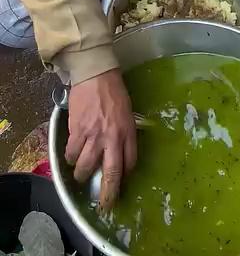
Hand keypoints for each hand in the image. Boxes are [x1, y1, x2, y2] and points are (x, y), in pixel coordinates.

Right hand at [65, 69, 136, 210]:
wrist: (96, 74)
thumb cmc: (114, 91)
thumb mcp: (128, 113)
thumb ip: (125, 132)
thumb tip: (120, 150)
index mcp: (128, 132)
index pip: (130, 164)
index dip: (124, 178)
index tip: (120, 183)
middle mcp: (112, 137)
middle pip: (111, 174)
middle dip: (107, 194)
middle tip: (104, 205)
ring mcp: (93, 135)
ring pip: (85, 167)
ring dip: (82, 175)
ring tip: (81, 174)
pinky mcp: (76, 130)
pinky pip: (71, 153)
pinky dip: (69, 158)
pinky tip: (71, 156)